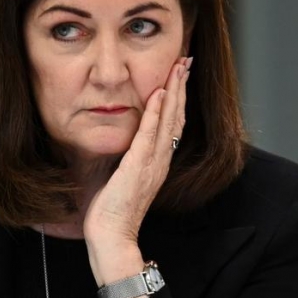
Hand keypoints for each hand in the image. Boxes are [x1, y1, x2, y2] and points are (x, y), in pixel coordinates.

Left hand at [83, 56, 190, 285]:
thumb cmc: (113, 212)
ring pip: (169, 120)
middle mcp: (161, 160)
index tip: (179, 74)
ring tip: (178, 67)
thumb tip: (127, 143)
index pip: (173, 123)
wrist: (111, 237)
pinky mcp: (138, 167)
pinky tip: (158, 93)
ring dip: (174, 91)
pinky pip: (149, 135)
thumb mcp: (124, 177)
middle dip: (181, 86)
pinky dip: (156, 113)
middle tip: (186, 60)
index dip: (178, 97)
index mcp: (158, 162)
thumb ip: (130, 159)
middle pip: (177, 116)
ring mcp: (152, 163)